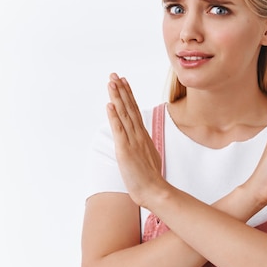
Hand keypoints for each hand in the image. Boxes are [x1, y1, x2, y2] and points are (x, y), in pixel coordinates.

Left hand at [106, 73, 164, 207]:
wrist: (156, 191)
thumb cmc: (151, 179)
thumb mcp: (148, 158)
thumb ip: (143, 148)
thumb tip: (141, 144)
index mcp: (142, 136)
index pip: (134, 110)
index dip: (128, 95)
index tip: (123, 82)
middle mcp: (138, 135)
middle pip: (129, 108)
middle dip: (121, 90)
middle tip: (114, 75)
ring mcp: (132, 141)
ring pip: (124, 115)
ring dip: (117, 98)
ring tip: (111, 82)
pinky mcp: (125, 150)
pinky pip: (119, 130)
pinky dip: (114, 117)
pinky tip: (110, 105)